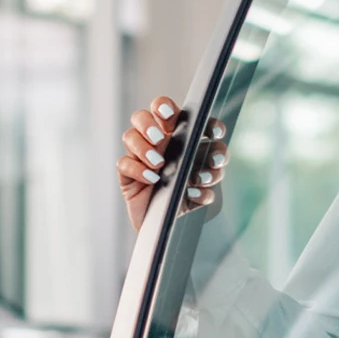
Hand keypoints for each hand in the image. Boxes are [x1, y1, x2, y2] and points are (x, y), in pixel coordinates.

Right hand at [119, 96, 229, 228]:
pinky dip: (138, 170)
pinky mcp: (127, 172)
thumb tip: (210, 169)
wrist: (164, 226)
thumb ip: (210, 174)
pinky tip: (152, 180)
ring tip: (158, 163)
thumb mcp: (203, 187)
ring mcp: (141, 154)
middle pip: (153, 110)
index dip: (201, 116)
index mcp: (183, 137)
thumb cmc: (183, 198)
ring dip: (144, 147)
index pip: (187, 115)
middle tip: (164, 135)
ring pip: (132, 134)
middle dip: (160, 113)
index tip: (213, 132)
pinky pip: (125, 164)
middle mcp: (161, 141)